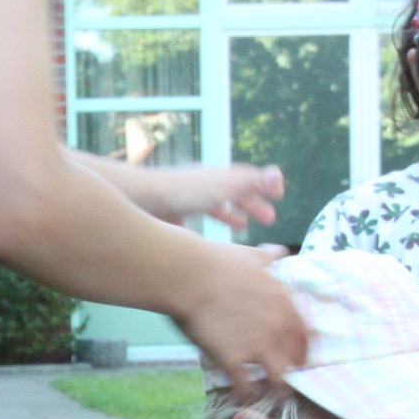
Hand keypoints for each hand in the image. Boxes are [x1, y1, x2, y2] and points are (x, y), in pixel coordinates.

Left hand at [143, 161, 283, 234]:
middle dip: (252, 204)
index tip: (280, 197)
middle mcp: (201, 185)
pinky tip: (204, 243)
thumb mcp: (222, 188)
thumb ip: (250, 184)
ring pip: (213, 206)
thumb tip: (278, 175)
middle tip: (270, 219)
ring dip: (230, 214)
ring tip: (242, 227)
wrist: (139, 199)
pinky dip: (202, 229)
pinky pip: (191, 222)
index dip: (264, 186)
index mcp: (216, 177)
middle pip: (232, 192)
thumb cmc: (183, 193)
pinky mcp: (169, 214)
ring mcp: (184, 199)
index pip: (246, 178)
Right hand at [175, 250, 307, 393]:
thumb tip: (280, 251)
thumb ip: (268, 257)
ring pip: (277, 378)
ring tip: (266, 391)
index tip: (297, 355)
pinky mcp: (233, 360)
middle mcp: (276, 328)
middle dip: (290, 369)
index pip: (304, 334)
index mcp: (283, 303)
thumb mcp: (252, 255)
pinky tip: (240, 394)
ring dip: (273, 386)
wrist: (190, 277)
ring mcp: (256, 346)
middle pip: (294, 359)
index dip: (302, 348)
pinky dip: (244, 392)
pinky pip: (245, 386)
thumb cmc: (219, 261)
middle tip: (281, 375)